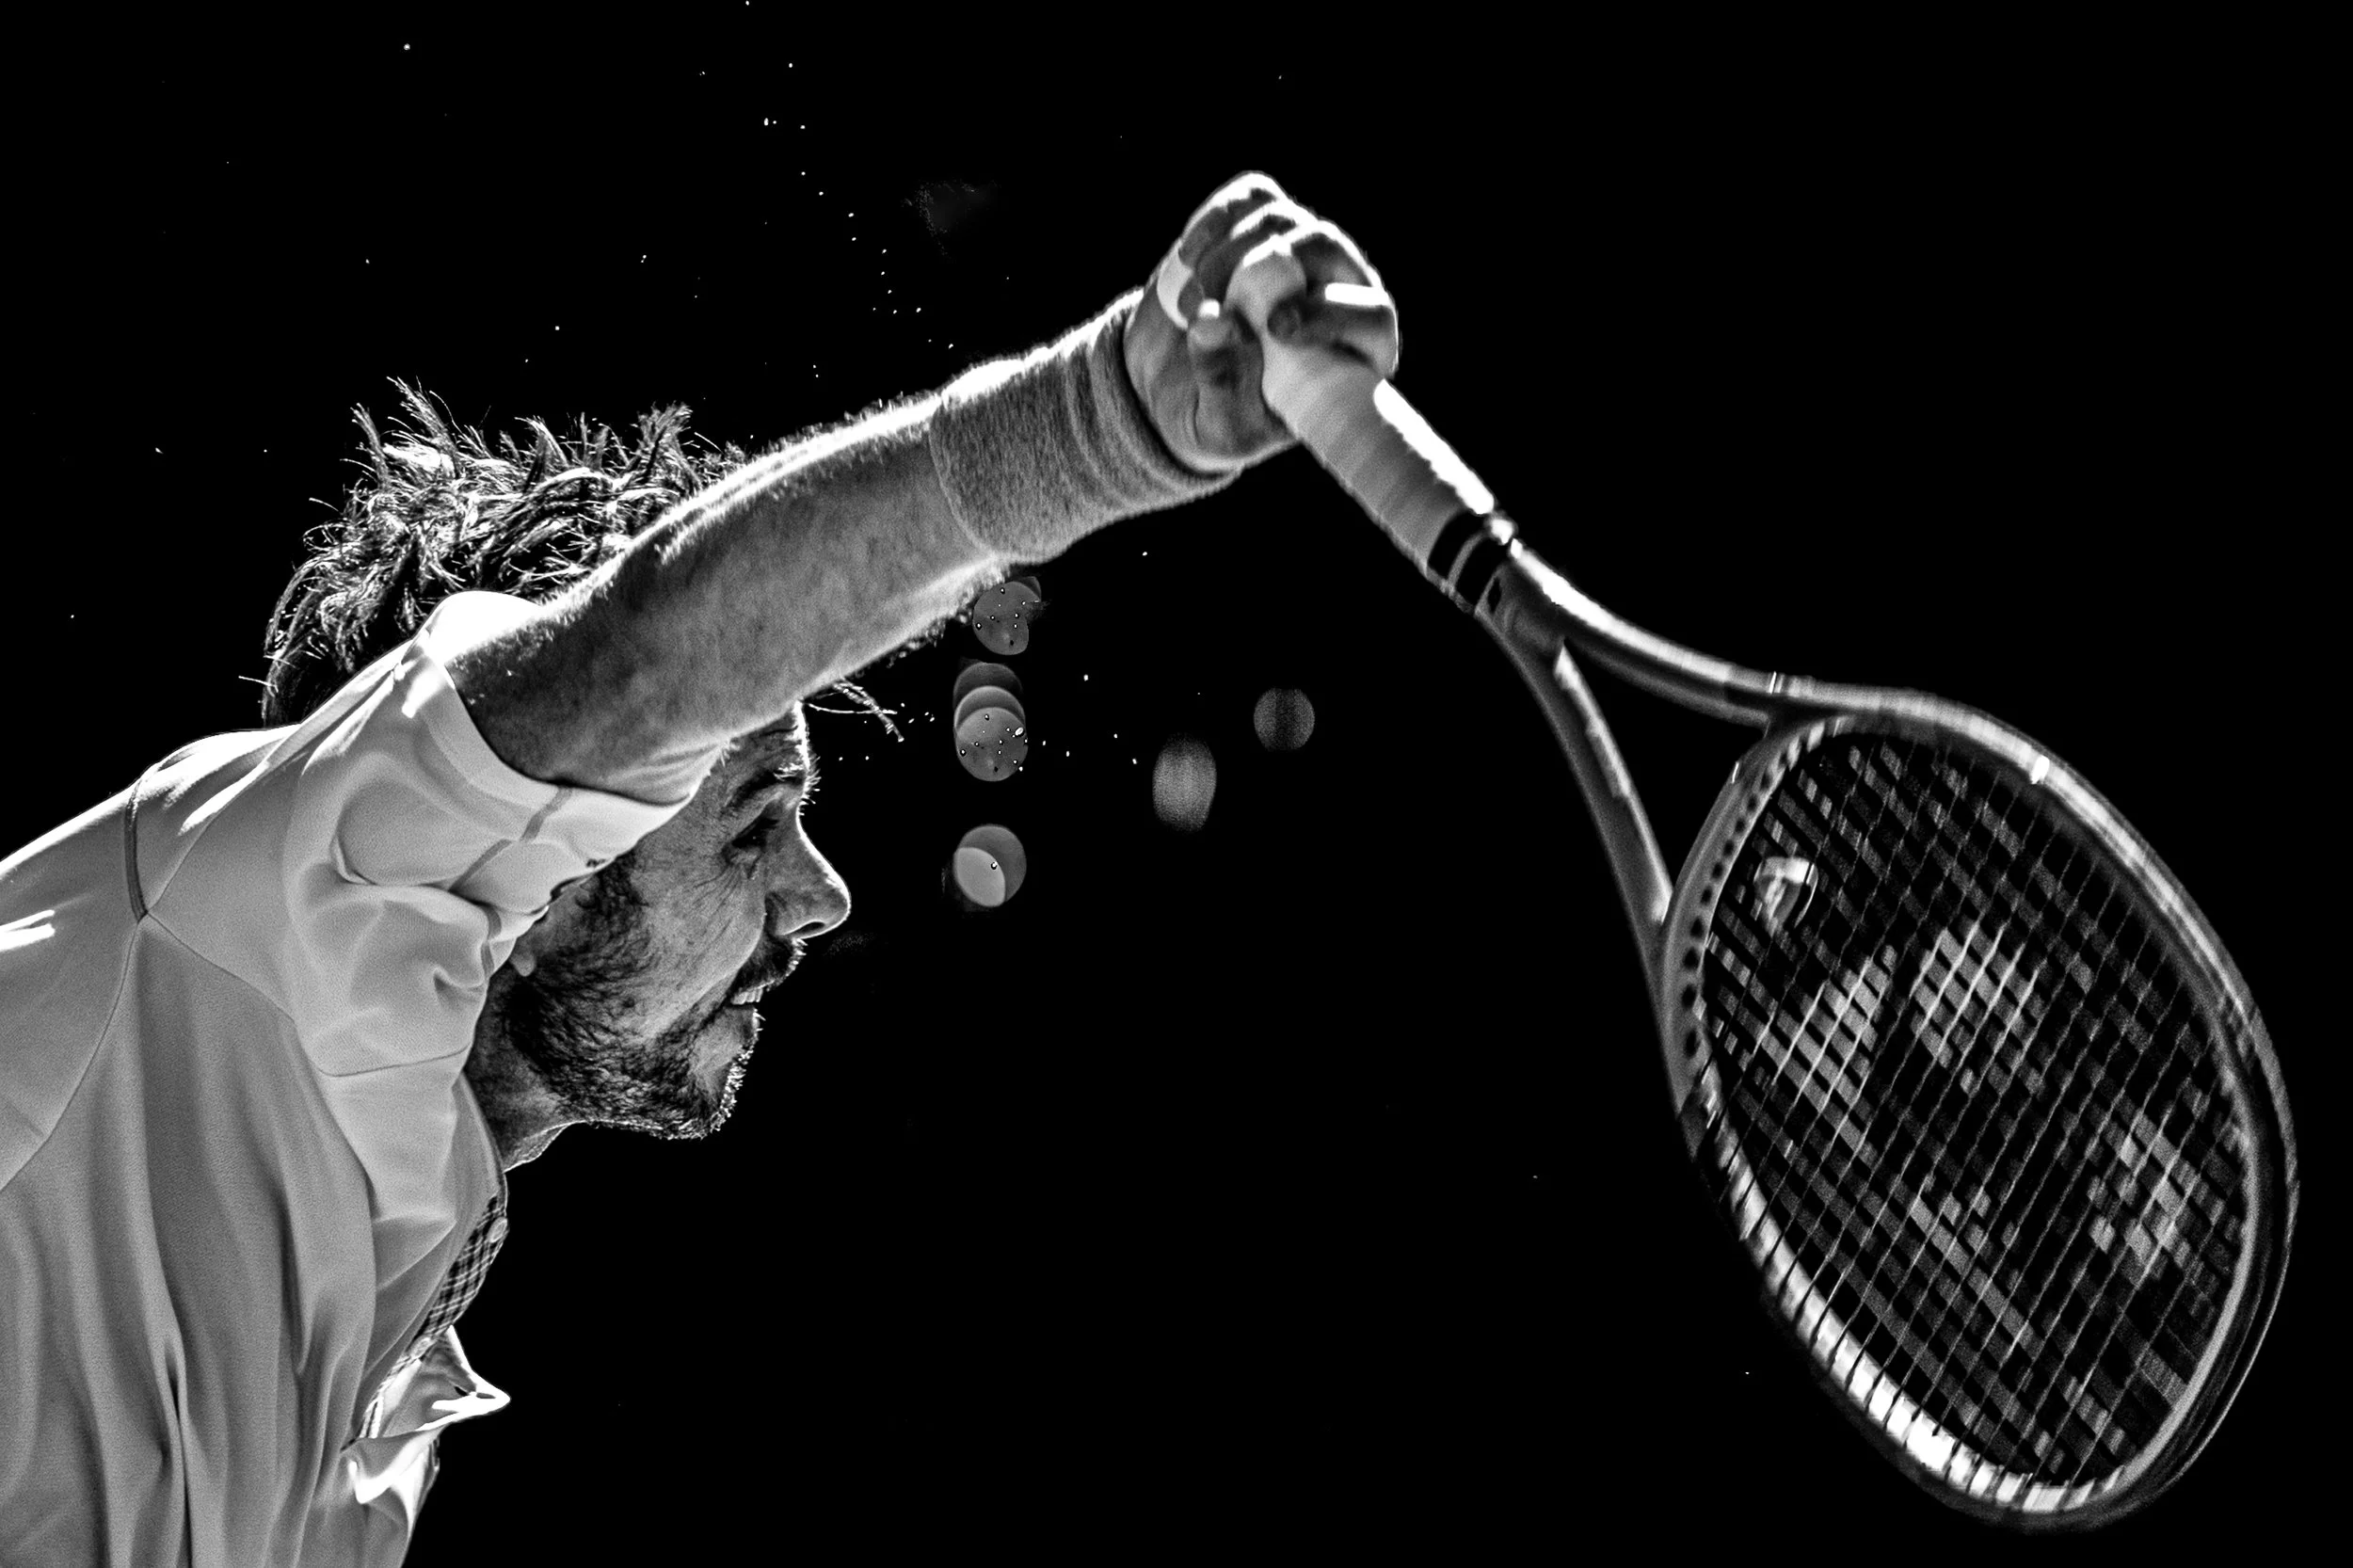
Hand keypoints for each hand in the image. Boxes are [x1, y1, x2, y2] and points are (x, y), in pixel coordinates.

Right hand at [1124, 173, 1400, 473]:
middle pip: (1327, 245)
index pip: (1373, 315)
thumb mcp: (1219, 422)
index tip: (1276, 328)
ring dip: (1226, 254)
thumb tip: (1217, 319)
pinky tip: (1188, 258)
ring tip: (1188, 304)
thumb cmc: (1217, 418)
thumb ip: (1221, 379)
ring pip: (1283, 218)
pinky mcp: (1259, 225)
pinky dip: (1216, 219)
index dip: (1333, 313)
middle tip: (1205, 306)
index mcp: (1352, 353)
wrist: (1173, 388)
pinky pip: (1252, 197)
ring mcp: (1299, 252)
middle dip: (1260, 268)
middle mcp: (1337, 292)